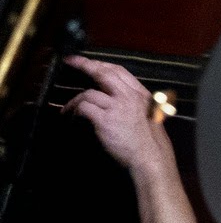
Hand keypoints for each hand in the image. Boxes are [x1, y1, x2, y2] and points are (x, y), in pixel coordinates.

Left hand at [60, 55, 176, 176]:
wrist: (151, 160)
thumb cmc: (152, 146)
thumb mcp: (152, 120)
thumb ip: (137, 107)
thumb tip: (118, 103)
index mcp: (142, 96)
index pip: (120, 72)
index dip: (103, 64)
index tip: (91, 62)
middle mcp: (129, 97)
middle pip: (103, 73)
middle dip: (84, 65)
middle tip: (71, 62)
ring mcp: (117, 107)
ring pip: (88, 93)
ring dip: (74, 101)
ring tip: (67, 110)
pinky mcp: (105, 120)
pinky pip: (83, 108)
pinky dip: (74, 112)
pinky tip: (71, 119)